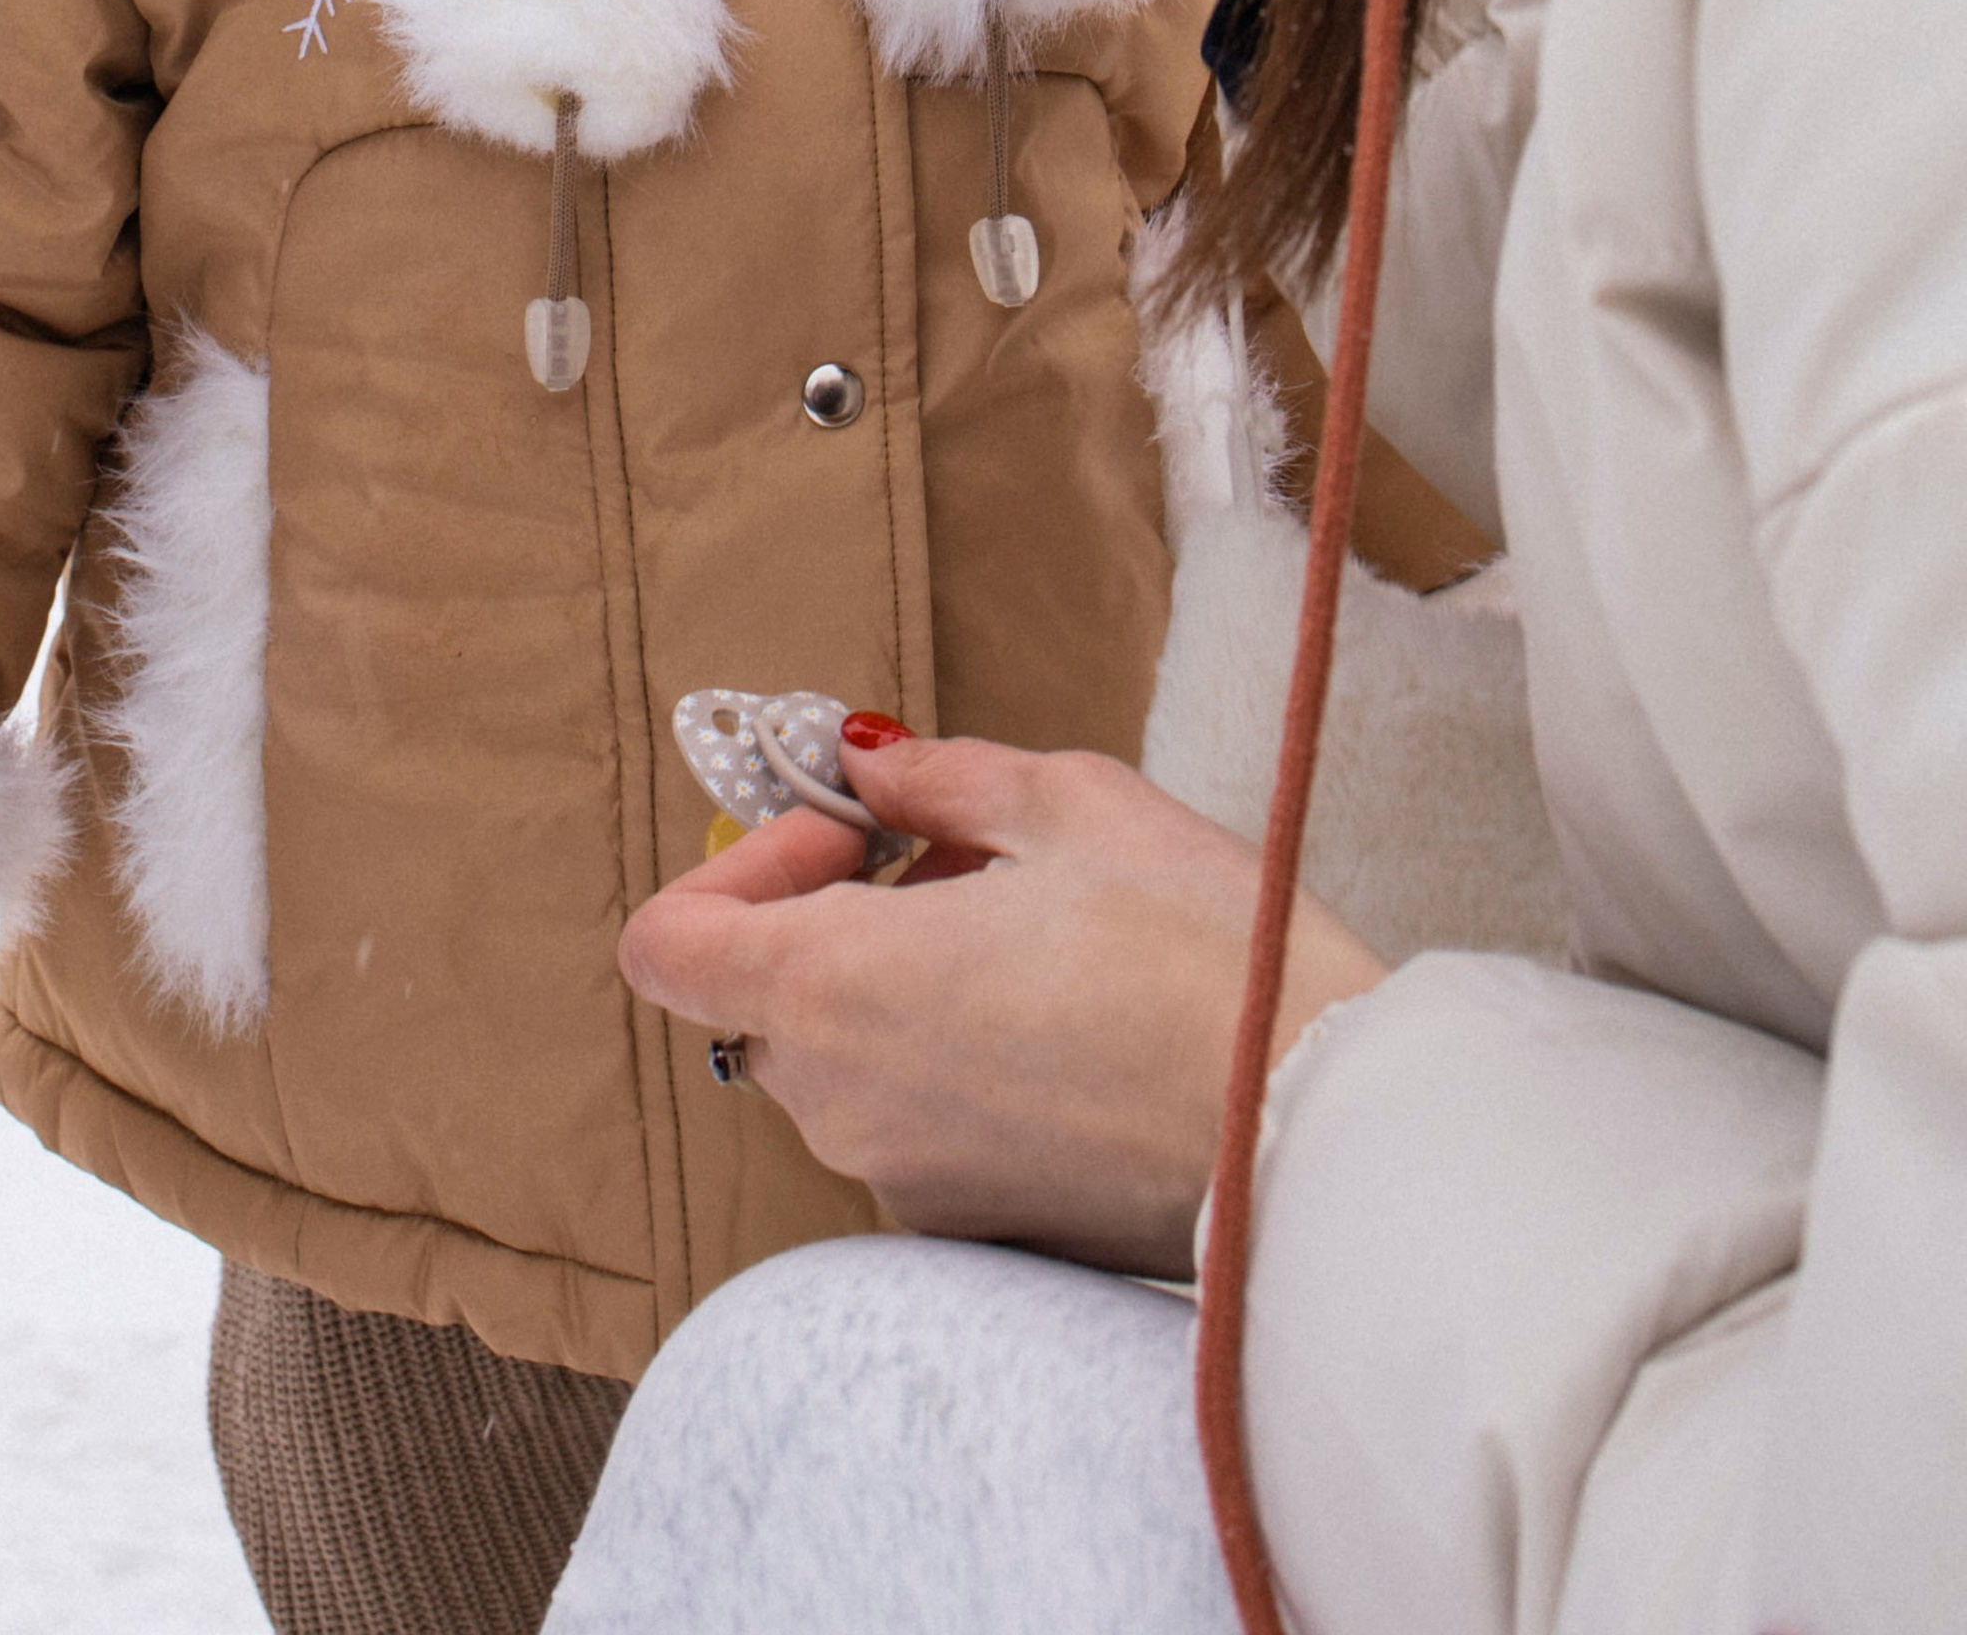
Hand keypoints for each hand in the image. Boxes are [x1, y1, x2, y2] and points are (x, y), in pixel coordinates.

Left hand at [620, 733, 1382, 1280]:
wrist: (1319, 1138)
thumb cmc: (1203, 957)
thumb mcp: (1073, 806)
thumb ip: (937, 779)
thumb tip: (866, 763)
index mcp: (838, 988)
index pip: (670, 946)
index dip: (735, 865)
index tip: (844, 835)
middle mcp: (844, 1103)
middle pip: (758, 999)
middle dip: (828, 916)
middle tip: (952, 863)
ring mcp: (905, 1179)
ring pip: (840, 1063)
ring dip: (893, 986)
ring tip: (1028, 933)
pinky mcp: (973, 1226)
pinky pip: (912, 1124)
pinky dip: (947, 1062)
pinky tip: (1062, 1020)